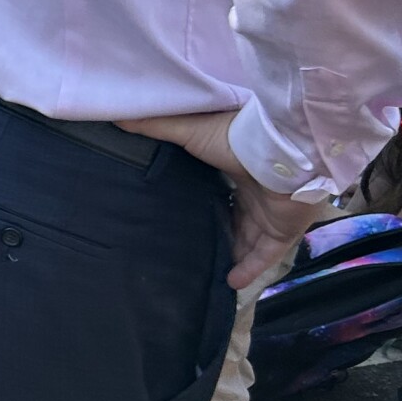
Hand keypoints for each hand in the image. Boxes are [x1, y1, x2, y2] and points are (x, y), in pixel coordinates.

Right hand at [117, 109, 308, 287]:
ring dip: (230, 254)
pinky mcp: (283, 230)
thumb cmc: (236, 139)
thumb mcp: (190, 131)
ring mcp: (270, 214)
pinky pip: (265, 256)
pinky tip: (229, 283)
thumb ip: (157, 127)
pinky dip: (250, 269)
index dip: (201, 201)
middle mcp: (254, 194)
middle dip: (216, 231)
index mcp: (235, 170)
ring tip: (205, 270)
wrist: (281, 150)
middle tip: (188, 246)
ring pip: (248, 240)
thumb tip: (118, 117)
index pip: (218, 190)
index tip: (178, 211)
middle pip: (233, 218)